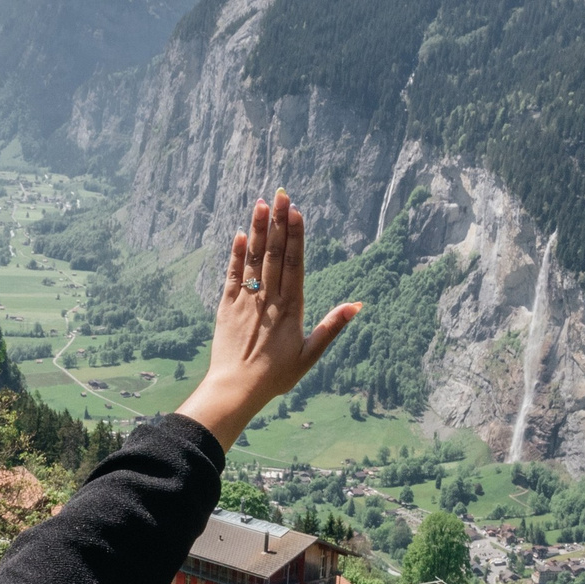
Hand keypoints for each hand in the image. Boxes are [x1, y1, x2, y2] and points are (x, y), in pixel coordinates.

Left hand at [174, 190, 358, 451]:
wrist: (236, 388)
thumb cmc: (276, 376)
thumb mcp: (310, 355)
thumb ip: (332, 327)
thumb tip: (357, 305)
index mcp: (291, 308)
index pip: (294, 264)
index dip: (296, 236)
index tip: (297, 212)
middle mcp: (269, 299)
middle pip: (275, 254)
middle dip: (279, 223)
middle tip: (281, 195)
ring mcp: (246, 301)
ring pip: (254, 259)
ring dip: (258, 231)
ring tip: (261, 205)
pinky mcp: (226, 308)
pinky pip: (233, 276)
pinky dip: (237, 256)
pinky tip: (240, 235)